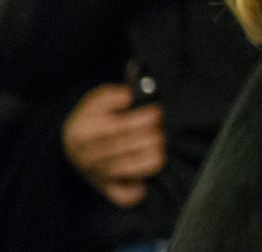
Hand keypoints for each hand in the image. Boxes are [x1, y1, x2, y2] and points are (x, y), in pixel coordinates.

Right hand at [62, 84, 164, 208]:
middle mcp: (90, 157)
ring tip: (158, 144)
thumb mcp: (96, 101)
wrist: (68, 145)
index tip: (157, 111)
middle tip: (161, 128)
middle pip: (134, 147)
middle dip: (155, 134)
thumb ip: (112, 96)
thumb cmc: (91, 119)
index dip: (147, 118)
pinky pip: (125, 197)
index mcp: (85, 133)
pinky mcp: (106, 190)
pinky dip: (139, 189)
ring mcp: (97, 176)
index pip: (123, 127)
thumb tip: (129, 97)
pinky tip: (145, 177)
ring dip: (156, 154)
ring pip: (136, 168)